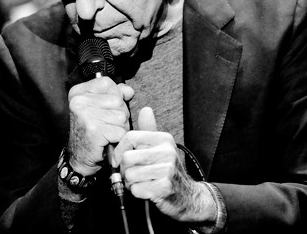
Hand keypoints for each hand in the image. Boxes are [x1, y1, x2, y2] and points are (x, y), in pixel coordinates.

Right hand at [67, 77, 133, 175]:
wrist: (80, 158)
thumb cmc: (92, 131)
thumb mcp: (100, 107)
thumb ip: (115, 94)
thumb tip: (128, 90)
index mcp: (78, 93)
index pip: (107, 83)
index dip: (115, 95)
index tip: (106, 108)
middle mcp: (79, 101)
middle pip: (118, 100)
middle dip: (119, 114)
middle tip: (106, 125)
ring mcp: (86, 115)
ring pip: (122, 116)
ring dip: (120, 127)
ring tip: (107, 133)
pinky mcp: (95, 131)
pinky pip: (121, 131)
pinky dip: (118, 139)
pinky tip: (108, 141)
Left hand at [114, 107, 216, 223]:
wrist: (188, 196)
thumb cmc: (168, 170)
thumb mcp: (161, 147)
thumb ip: (150, 130)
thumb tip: (145, 110)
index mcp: (163, 139)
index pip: (130, 137)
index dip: (119, 150)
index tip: (118, 159)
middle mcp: (167, 152)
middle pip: (127, 158)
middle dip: (124, 170)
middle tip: (132, 174)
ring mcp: (167, 170)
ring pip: (130, 175)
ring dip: (130, 183)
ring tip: (141, 182)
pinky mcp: (164, 187)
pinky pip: (136, 189)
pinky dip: (137, 193)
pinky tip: (147, 190)